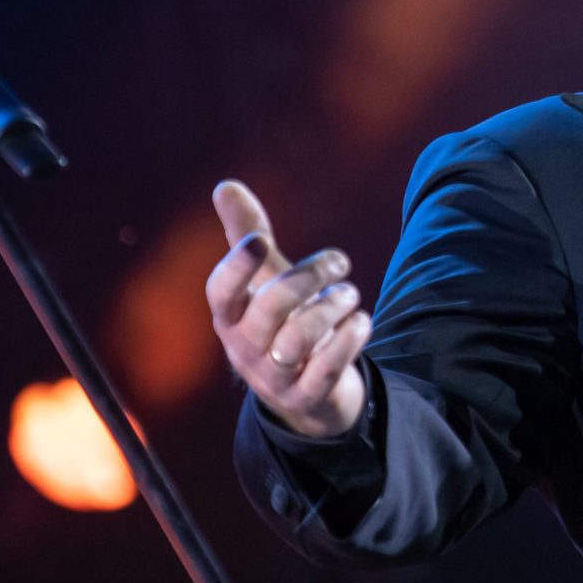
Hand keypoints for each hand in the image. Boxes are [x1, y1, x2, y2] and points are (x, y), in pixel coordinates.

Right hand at [206, 179, 369, 439]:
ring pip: (297, 339)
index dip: (237, 267)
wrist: (305, 391)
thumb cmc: (281, 323)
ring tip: (351, 294)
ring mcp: (273, 377)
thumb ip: (248, 235)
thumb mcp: (265, 281)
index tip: (261, 240)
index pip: (220, 292)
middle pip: (269, 309)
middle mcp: (244, 348)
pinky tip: (362, 322)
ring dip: (332, 308)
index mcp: (230, 316)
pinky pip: (324, 370)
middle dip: (308, 277)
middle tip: (340, 262)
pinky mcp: (305, 397)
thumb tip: (225, 184)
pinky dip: (348, 341)